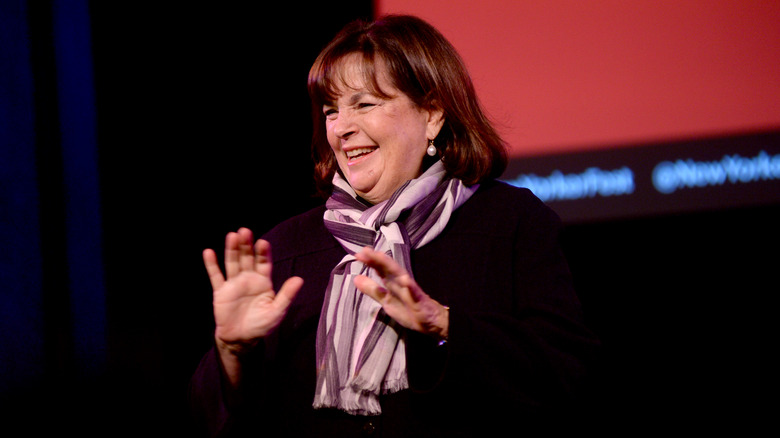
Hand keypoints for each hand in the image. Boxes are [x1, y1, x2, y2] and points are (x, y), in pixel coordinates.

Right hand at [203, 228, 302, 357]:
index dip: (263, 253)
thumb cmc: (261, 325)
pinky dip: (212, 265)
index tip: (263, 243)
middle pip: (247, 258)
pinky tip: (208, 252)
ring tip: (232, 235)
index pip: (263, 263)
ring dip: (231, 250)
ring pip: (232, 263)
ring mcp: (234, 284)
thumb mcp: (277, 311)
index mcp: (263, 282)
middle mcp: (248, 279)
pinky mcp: (221, 291)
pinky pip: (216, 276)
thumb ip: (287, 295)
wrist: (241, 340)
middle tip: (245, 231)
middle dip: (246, 245)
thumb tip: (300, 279)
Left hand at [353, 247, 448, 340]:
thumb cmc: (408, 310)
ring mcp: (410, 290)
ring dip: (390, 266)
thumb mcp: (386, 301)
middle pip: (388, 268)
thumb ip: (372, 290)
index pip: (380, 269)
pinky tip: (404, 280)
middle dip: (377, 259)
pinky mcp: (420, 299)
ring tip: (380, 257)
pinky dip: (409, 286)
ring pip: (399, 275)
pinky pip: (414, 292)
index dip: (370, 261)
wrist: (431, 323)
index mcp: (392, 283)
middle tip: (365, 251)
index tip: (358, 254)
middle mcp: (400, 283)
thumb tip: (356, 278)